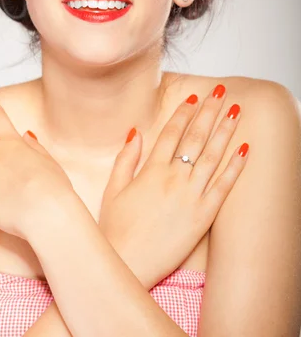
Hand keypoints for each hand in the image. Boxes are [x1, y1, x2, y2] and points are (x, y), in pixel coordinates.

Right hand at [98, 84, 247, 288]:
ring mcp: (190, 197)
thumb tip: (136, 132)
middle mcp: (173, 179)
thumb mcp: (113, 189)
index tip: (194, 99)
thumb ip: (126, 158)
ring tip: (236, 111)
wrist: (127, 264)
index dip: (183, 113)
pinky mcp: (203, 217)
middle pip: (195, 138)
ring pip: (212, 156)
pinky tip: (244, 150)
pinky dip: (235, 167)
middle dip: (209, 112)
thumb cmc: (116, 228)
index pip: (171, 133)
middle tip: (220, 93)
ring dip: (225, 131)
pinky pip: (223, 187)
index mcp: (151, 170)